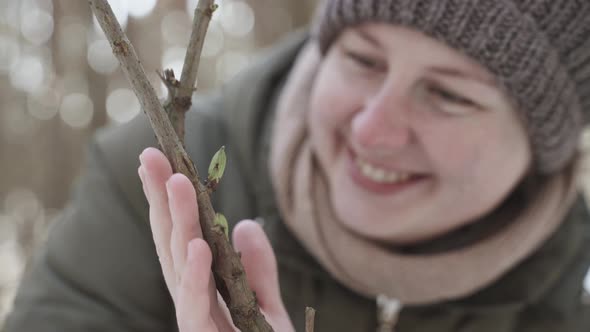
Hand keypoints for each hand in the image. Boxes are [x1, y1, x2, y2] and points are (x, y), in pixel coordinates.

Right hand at [138, 147, 293, 331]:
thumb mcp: (267, 308)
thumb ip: (257, 269)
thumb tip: (243, 224)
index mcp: (203, 288)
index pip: (181, 236)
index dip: (168, 201)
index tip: (160, 161)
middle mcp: (192, 301)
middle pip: (171, 242)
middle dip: (160, 200)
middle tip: (151, 155)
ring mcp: (194, 322)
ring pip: (178, 266)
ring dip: (176, 223)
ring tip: (174, 182)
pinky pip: (196, 309)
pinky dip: (194, 277)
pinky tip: (197, 244)